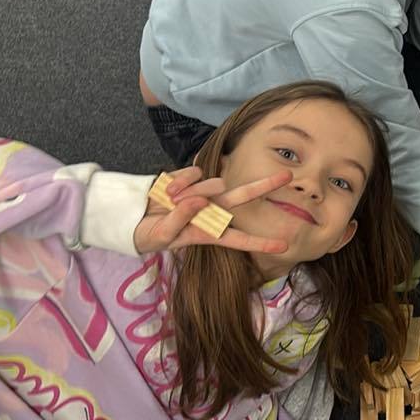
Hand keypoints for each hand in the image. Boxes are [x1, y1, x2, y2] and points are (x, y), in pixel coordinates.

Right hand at [133, 166, 292, 255]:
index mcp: (209, 232)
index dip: (260, 242)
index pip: (238, 238)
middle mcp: (211, 210)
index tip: (284, 246)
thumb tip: (197, 202)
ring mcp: (202, 192)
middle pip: (243, 196)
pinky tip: (167, 191)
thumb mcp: (163, 236)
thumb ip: (179, 221)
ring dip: (192, 193)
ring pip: (212, 186)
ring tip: (169, 201)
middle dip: (265, 185)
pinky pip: (193, 174)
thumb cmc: (150, 234)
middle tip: (288, 176)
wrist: (131, 216)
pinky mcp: (189, 177)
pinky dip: (180, 182)